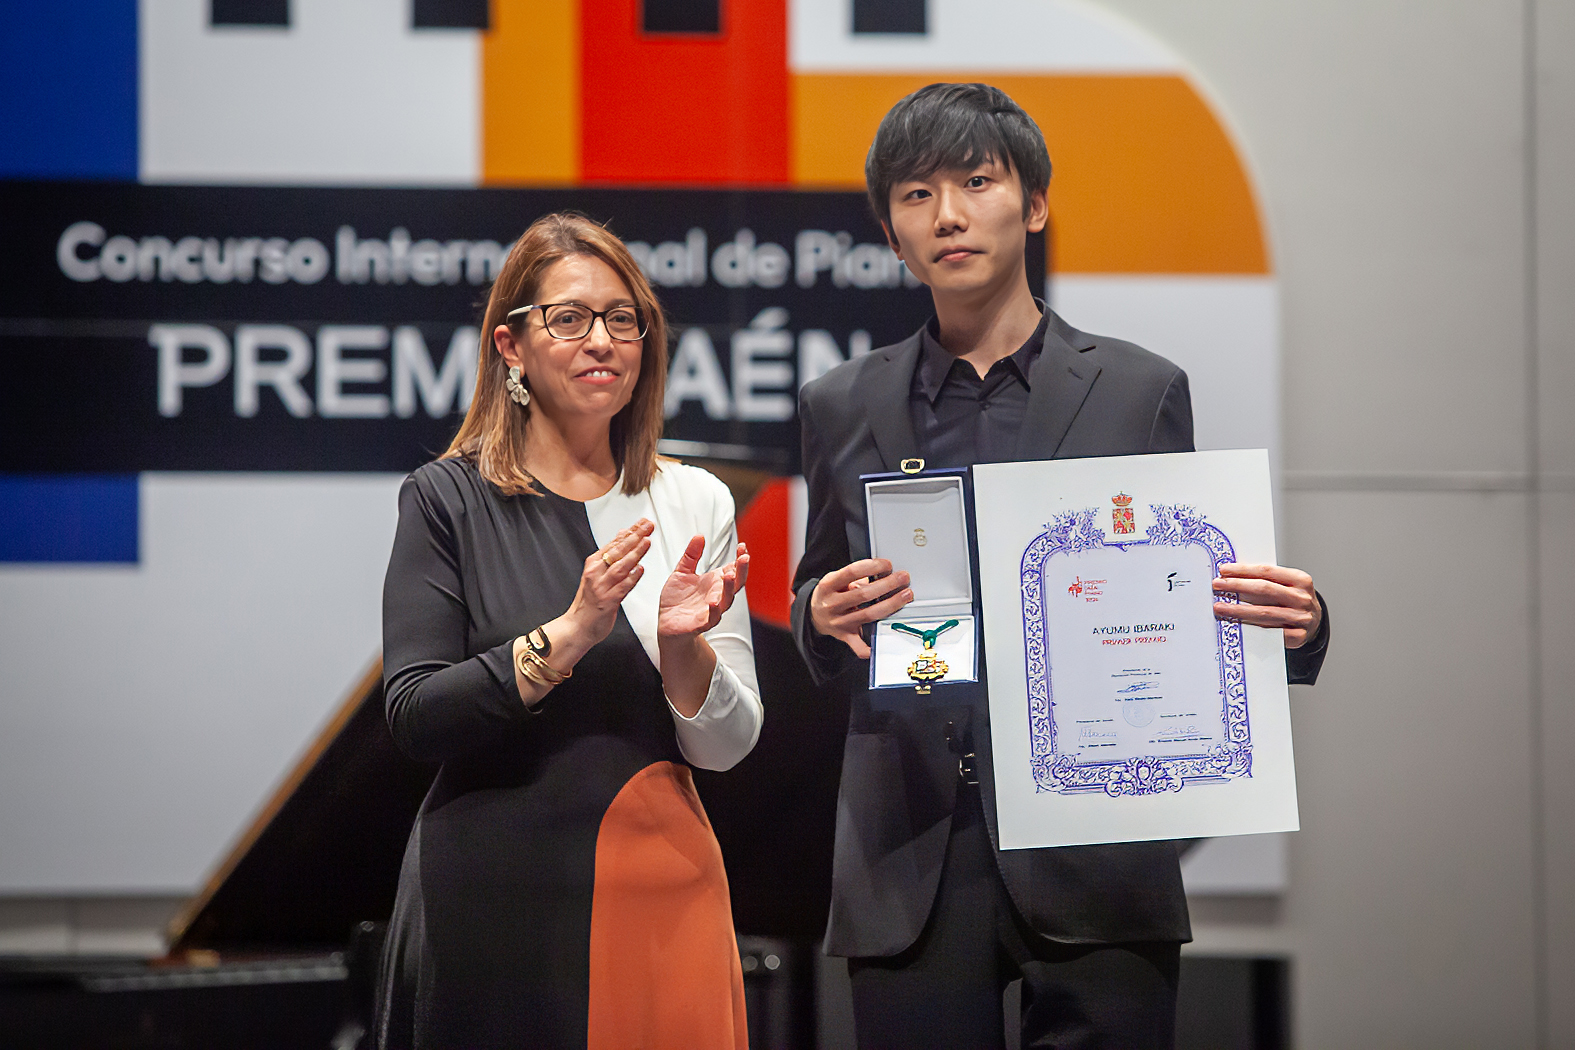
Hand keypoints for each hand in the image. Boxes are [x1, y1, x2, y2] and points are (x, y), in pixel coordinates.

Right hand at [566, 519, 652, 643]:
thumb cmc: (589, 600)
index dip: (631, 531)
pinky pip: (621, 587)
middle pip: (617, 551)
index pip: (615, 543)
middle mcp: (596, 573)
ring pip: (619, 567)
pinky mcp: (607, 601)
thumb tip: (624, 533)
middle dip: (634, 537)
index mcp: (594, 564)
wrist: (577, 626)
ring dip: (634, 554)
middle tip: (648, 526)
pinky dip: (631, 578)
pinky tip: (640, 570)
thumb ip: (611, 554)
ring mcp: (601, 587)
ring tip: (646, 542)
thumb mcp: (597, 572)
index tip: (644, 522)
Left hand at [658, 536, 748, 636]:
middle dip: (741, 570)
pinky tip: (713, 603)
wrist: (667, 624)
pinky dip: (714, 611)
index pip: (733, 568)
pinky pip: (712, 618)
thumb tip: (699, 536)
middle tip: (744, 558)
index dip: (740, 558)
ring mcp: (711, 609)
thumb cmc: (677, 600)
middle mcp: (717, 595)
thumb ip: (691, 555)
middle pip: (736, 583)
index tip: (742, 547)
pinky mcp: (702, 623)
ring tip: (730, 576)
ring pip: (727, 600)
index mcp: (714, 582)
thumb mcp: (682, 572)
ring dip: (730, 588)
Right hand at [810, 559, 912, 658]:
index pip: (851, 572)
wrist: (814, 615)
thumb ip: (856, 577)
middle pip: (863, 594)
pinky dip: (869, 646)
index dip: (872, 567)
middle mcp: (832, 604)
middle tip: (903, 578)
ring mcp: (839, 622)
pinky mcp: (845, 636)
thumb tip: (882, 573)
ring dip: (891, 604)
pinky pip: (857, 645)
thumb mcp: (836, 579)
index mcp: (828, 586)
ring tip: (905, 595)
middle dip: (887, 585)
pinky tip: (883, 640)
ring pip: (868, 614)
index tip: (887, 565)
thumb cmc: (831, 594)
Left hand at [1212, 563, 1321, 648]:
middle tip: (1217, 585)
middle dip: (1237, 586)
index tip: (1223, 570)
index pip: (1267, 571)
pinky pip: (1270, 631)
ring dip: (1238, 610)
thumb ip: (1264, 579)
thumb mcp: (1285, 584)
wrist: (1313, 622)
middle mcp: (1302, 598)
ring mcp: (1302, 618)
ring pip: (1264, 613)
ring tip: (1220, 607)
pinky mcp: (1298, 636)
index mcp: (1300, 579)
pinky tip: (1236, 624)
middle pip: (1265, 589)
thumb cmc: (1292, 600)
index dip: (1243, 570)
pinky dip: (1251, 627)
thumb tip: (1231, 574)